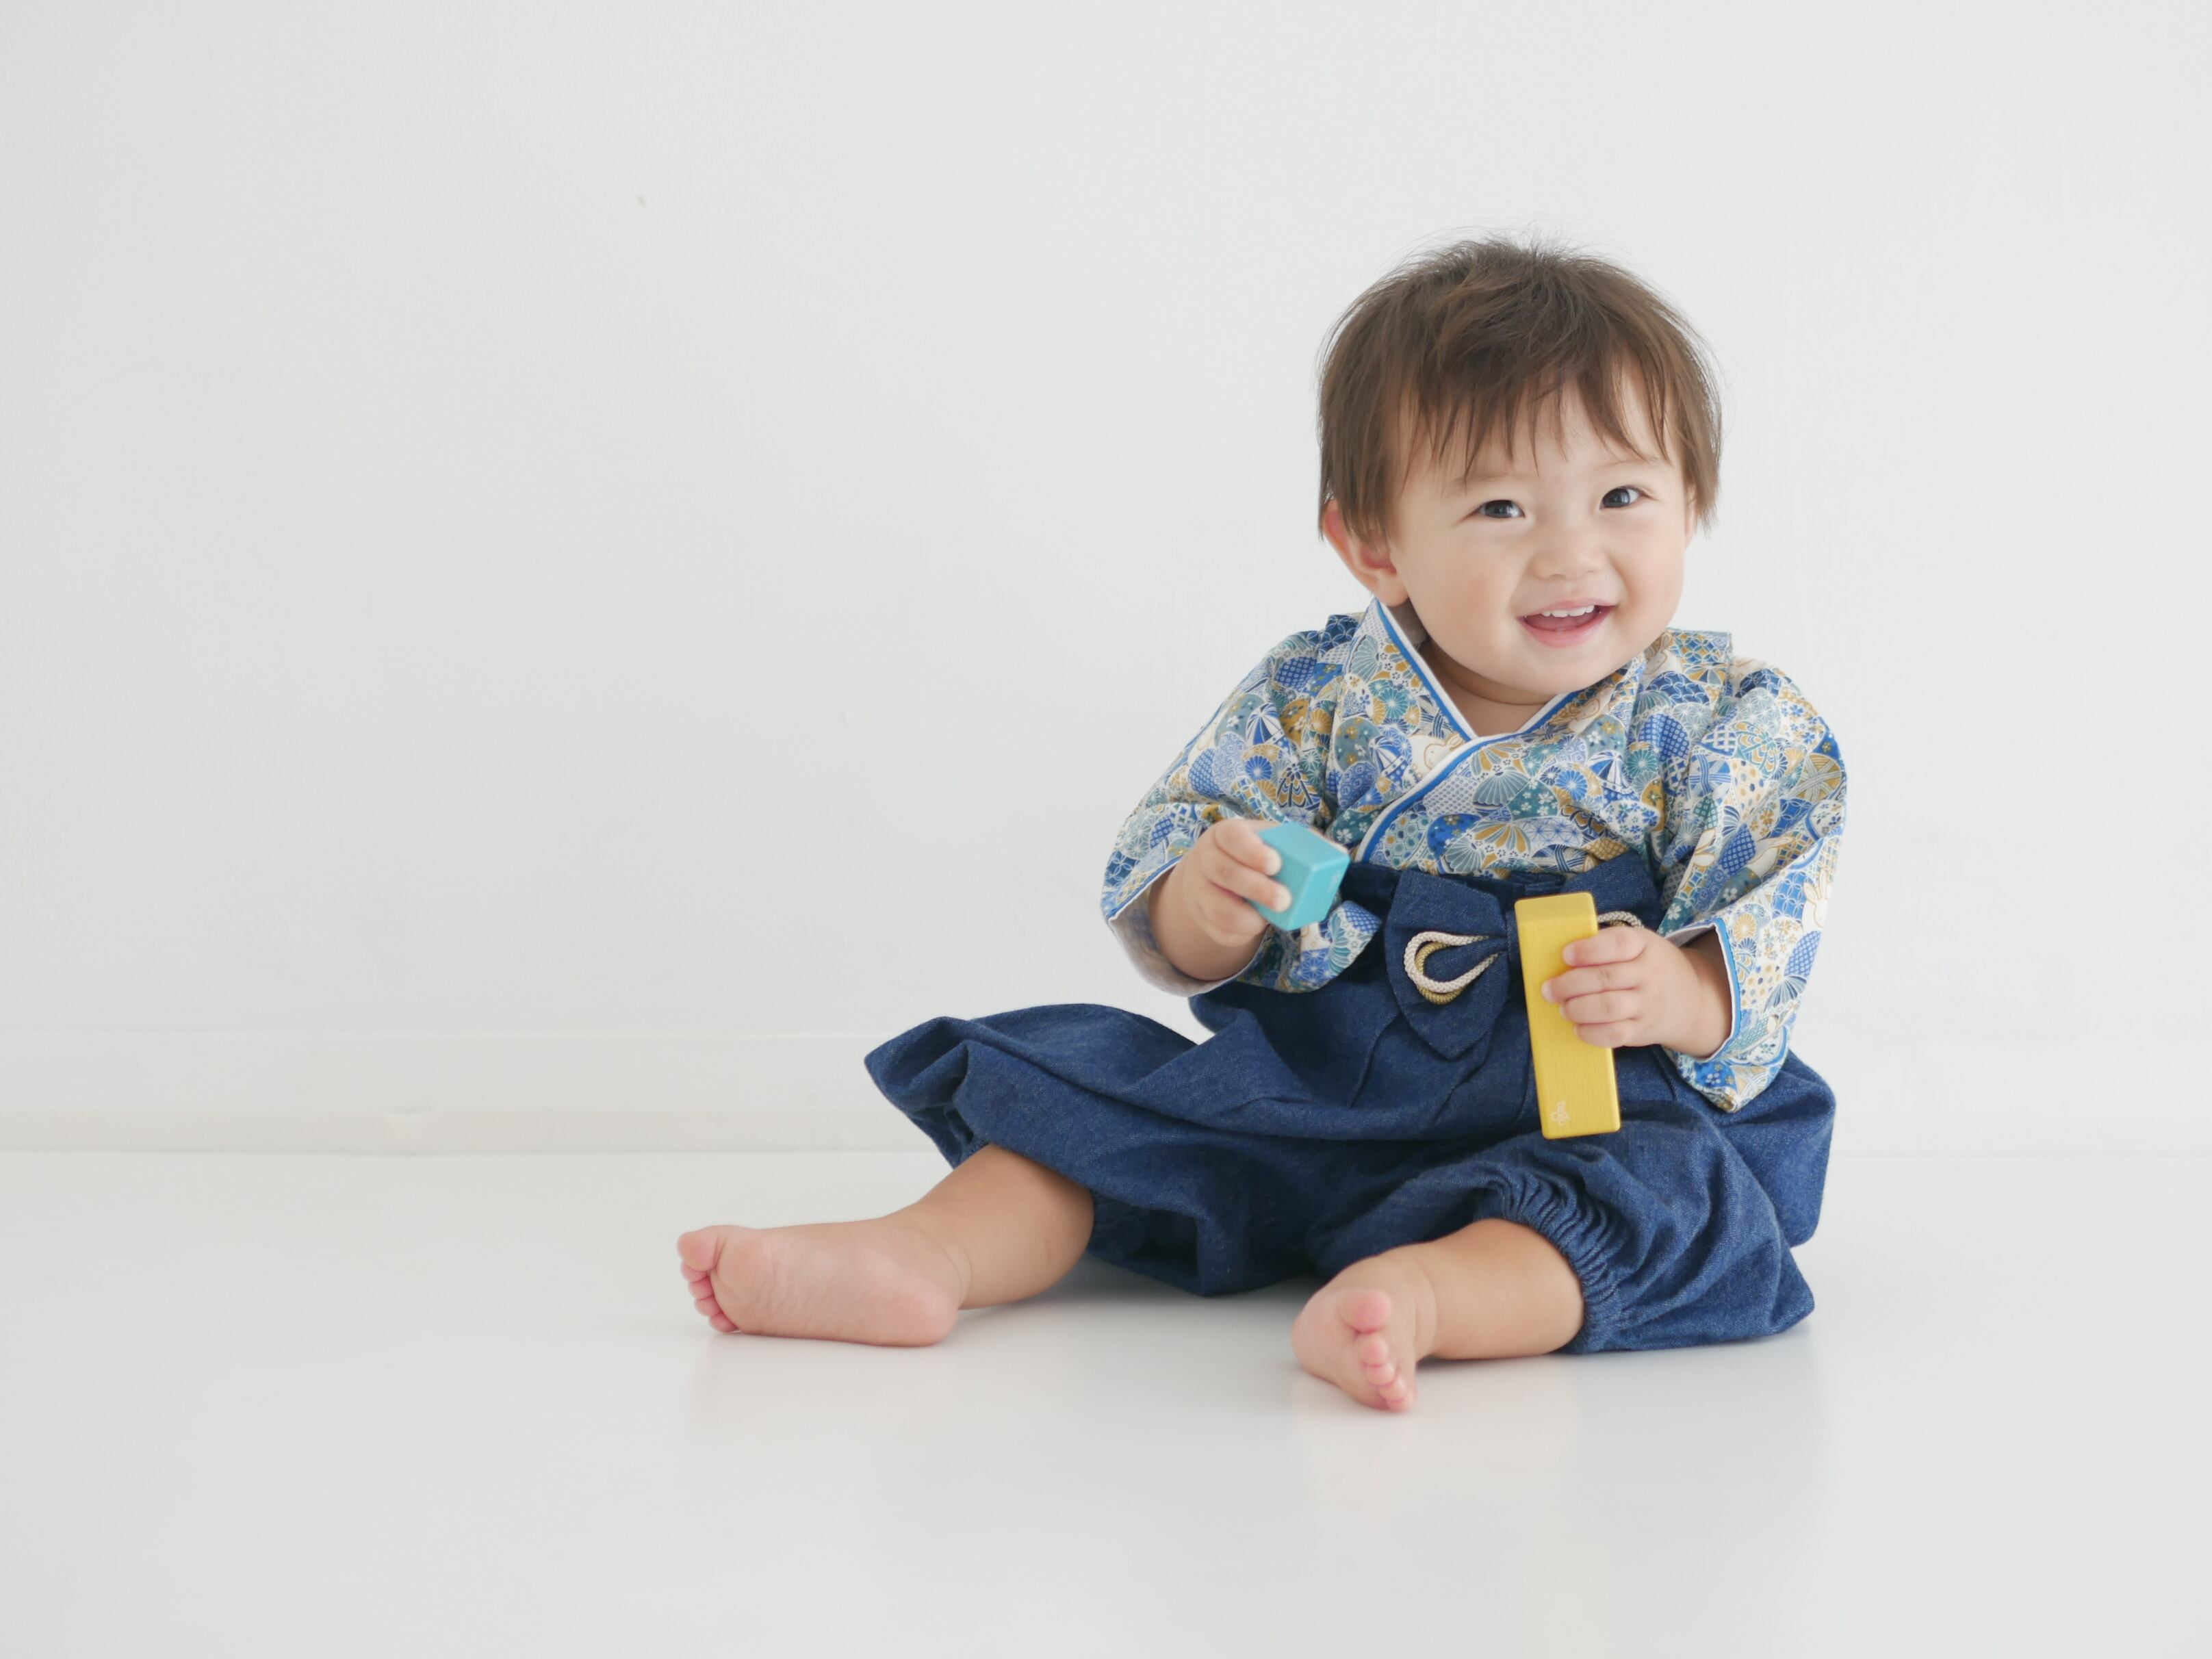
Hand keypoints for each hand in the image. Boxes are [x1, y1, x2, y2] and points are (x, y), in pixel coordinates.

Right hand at [1159, 816, 1290, 951]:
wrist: (1214, 875)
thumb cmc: (1253, 854)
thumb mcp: (1272, 841)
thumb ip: (1303, 844)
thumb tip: (1337, 852)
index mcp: (1226, 834)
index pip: (1232, 837)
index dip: (1252, 851)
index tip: (1276, 865)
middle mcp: (1206, 859)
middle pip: (1224, 873)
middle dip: (1256, 889)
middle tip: (1284, 900)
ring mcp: (1199, 889)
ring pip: (1217, 908)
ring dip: (1246, 918)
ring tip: (1267, 921)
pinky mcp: (1201, 917)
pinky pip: (1218, 931)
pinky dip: (1240, 934)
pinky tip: (1254, 927)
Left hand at [1539, 926, 1730, 1056]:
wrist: (1692, 998)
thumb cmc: (1649, 966)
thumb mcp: (1639, 944)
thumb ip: (1607, 946)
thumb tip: (1562, 958)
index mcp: (1644, 945)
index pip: (1618, 943)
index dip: (1589, 950)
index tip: (1566, 955)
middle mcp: (1649, 974)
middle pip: (1606, 978)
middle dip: (1570, 984)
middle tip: (1549, 989)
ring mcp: (1648, 1004)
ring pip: (1609, 1007)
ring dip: (1578, 1009)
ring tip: (1562, 1008)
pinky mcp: (1643, 1029)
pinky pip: (1615, 1034)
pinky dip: (1591, 1033)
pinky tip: (1577, 1028)